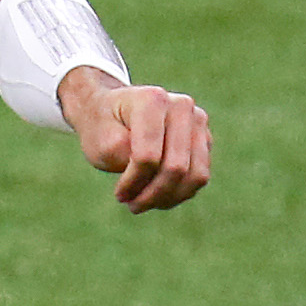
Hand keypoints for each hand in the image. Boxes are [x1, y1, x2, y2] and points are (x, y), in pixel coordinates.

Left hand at [62, 70, 210, 212]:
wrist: (113, 112)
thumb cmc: (103, 128)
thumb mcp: (100, 144)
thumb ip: (124, 157)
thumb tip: (155, 172)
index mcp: (152, 100)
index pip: (148, 156)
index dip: (133, 182)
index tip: (119, 194)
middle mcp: (181, 106)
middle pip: (176, 167)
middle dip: (153, 195)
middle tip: (132, 205)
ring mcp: (197, 121)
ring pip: (195, 176)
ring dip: (169, 198)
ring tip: (144, 202)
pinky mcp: (205, 139)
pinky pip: (199, 177)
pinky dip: (179, 193)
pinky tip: (157, 194)